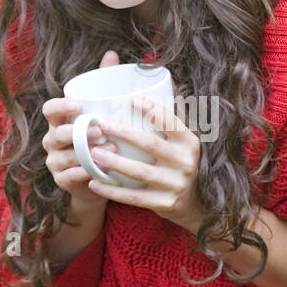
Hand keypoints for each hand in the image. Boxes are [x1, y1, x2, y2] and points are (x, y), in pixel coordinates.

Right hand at [42, 50, 120, 214]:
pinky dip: (85, 172)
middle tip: (100, 131)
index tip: (78, 105)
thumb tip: (112, 54)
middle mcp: (52, 140)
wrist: (98, 180)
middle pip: (56, 134)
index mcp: (60, 121)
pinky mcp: (61, 181)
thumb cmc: (99, 140)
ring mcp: (55, 162)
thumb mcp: (100, 112)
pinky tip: (100, 170)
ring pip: (64, 156)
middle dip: (77, 133)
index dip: (60, 106)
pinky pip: (70, 176)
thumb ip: (103, 84)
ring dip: (86, 154)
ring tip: (109, 150)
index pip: (50, 109)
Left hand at [85, 94, 202, 230]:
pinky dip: (112, 190)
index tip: (131, 99)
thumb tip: (158, 82)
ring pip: (140, 172)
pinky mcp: (164, 203)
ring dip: (114, 163)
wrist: (194, 204)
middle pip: (151, 144)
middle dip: (125, 133)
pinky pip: (134, 196)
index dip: (152, 109)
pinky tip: (94, 182)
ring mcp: (175, 184)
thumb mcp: (183, 142)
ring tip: (92, 154)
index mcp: (189, 142)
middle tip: (102, 125)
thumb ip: (169, 120)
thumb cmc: (179, 164)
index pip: (171, 122)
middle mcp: (185, 162)